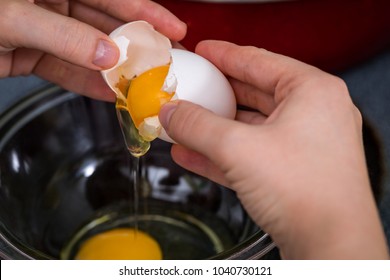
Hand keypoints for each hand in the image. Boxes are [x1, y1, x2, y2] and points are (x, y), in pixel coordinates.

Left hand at [0, 0, 185, 100]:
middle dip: (135, 44)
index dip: (144, 10)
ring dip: (114, 70)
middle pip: (104, 24)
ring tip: (142, 84)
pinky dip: (88, 83)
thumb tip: (107, 55)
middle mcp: (49, 1)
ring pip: (88, 51)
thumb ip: (64, 37)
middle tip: (163, 60)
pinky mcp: (30, 56)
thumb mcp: (13, 17)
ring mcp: (42, 30)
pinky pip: (66, 70)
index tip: (172, 27)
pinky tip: (110, 92)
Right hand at [159, 40, 388, 258]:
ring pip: (248, 128)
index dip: (224, 55)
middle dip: (215, 95)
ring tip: (181, 123)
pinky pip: (249, 154)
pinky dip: (220, 154)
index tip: (200, 52)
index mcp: (311, 91)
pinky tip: (190, 154)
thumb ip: (198, 125)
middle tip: (188, 88)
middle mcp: (312, 114)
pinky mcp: (291, 172)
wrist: (330, 248)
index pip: (258, 61)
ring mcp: (303, 145)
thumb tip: (170, 112)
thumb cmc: (304, 191)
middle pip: (252, 94)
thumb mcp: (239, 149)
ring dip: (212, 128)